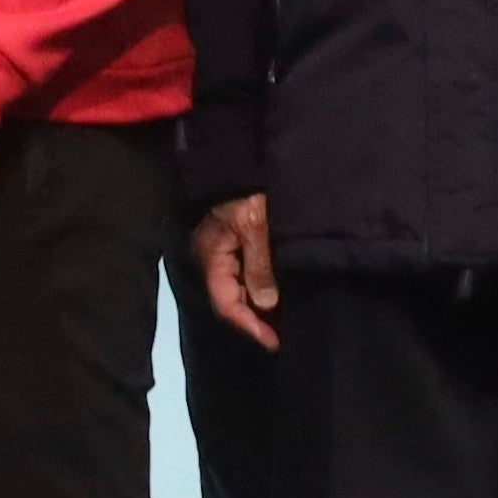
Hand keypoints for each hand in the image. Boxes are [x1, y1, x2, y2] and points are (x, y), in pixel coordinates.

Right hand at [192, 194, 276, 348]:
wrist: (245, 157)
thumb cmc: (248, 191)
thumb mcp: (257, 226)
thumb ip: (260, 265)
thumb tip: (265, 303)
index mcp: (212, 253)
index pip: (225, 300)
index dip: (249, 323)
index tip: (274, 340)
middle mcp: (215, 256)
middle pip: (232, 298)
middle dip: (256, 317)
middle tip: (284, 333)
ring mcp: (227, 250)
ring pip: (241, 288)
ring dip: (261, 304)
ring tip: (286, 319)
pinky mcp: (240, 243)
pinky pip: (249, 274)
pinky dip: (264, 287)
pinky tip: (281, 295)